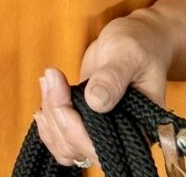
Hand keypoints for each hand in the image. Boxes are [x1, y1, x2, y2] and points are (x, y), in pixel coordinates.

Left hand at [34, 11, 172, 166]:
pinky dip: (48, 121)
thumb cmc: (140, 45)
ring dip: (50, 116)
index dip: (75, 129)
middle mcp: (119, 137)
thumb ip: (113, 78)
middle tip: (52, 76)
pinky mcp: (86, 119)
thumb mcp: (129, 56)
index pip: (102, 147)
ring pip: (66, 145)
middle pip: (78, 147)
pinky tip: (45, 96)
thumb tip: (95, 102)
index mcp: (139, 130)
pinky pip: (62, 136)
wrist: (135, 38)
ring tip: (48, 80)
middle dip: (58, 114)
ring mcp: (100, 130)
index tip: (62, 93)